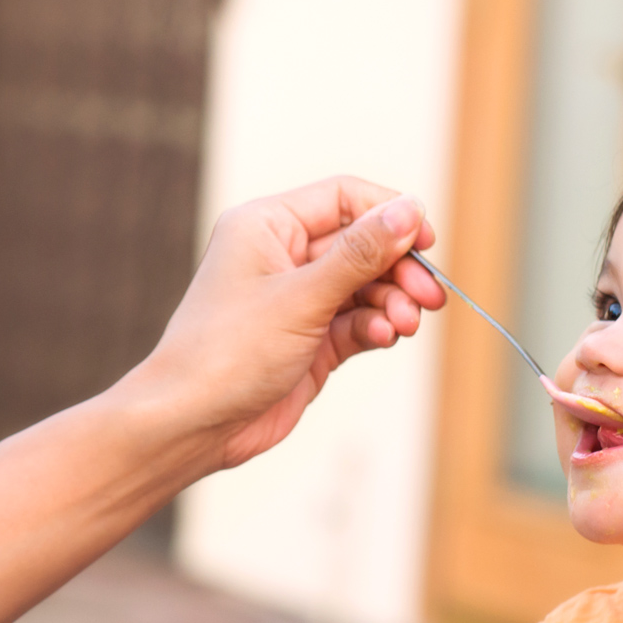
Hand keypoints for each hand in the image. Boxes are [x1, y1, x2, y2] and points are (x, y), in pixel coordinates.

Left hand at [122, 176, 442, 469]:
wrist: (192, 424)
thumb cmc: (226, 352)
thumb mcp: (301, 297)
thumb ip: (360, 254)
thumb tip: (409, 210)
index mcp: (268, 225)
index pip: (345, 199)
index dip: (390, 215)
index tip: (426, 241)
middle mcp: (282, 255)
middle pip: (363, 244)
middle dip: (399, 268)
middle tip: (430, 296)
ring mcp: (297, 300)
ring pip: (365, 286)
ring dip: (393, 302)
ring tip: (405, 324)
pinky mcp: (310, 340)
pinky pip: (357, 321)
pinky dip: (376, 327)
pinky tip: (384, 338)